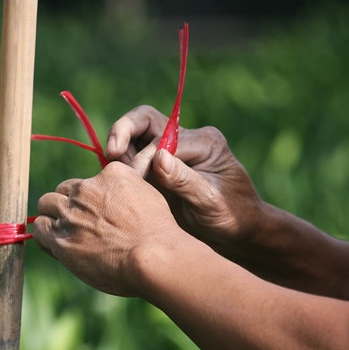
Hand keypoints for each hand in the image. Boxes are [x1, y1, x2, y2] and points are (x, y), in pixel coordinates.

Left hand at [33, 154, 184, 297]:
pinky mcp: (61, 236)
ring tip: (66, 234)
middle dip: (68, 205)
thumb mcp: (148, 198)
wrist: (154, 257)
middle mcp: (87, 189)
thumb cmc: (159, 235)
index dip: (89, 199)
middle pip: (63, 190)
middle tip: (79, 224)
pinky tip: (55, 245)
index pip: (87, 181)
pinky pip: (39, 228)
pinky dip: (45, 235)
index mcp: (110, 174)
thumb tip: (116, 201)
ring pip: (46, 205)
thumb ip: (127, 193)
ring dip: (53, 217)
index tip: (96, 214)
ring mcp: (71, 212)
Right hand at [105, 105, 264, 253]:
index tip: (132, 183)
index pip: (162, 140)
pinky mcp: (161, 163)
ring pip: (137, 134)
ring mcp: (173, 149)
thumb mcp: (212, 202)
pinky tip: (117, 180)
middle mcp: (188, 138)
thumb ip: (185, 180)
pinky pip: (135, 152)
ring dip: (120, 149)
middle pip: (145, 120)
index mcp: (205, 141)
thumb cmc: (232, 216)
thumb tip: (157, 158)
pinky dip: (122, 162)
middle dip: (123, 133)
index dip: (142, 158)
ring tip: (113, 173)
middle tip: (111, 155)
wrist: (238, 229)